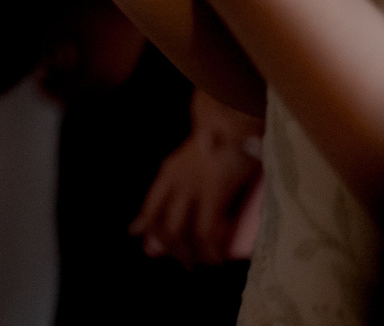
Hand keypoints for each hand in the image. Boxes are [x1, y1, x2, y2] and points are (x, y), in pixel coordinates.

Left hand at [130, 91, 262, 265]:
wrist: (236, 118)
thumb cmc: (222, 139)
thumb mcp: (198, 160)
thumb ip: (185, 179)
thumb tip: (177, 198)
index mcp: (169, 171)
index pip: (150, 205)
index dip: (147, 227)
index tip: (147, 245)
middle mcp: (175, 180)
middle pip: (162, 223)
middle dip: (171, 249)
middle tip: (187, 264)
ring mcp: (192, 188)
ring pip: (179, 232)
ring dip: (189, 254)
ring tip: (203, 263)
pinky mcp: (212, 195)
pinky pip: (204, 232)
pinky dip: (208, 250)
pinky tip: (216, 259)